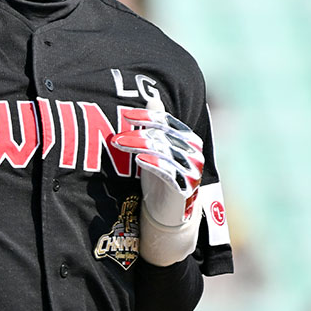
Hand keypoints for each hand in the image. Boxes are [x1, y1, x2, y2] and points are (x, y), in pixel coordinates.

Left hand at [110, 97, 203, 226]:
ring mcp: (191, 170)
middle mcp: (194, 152)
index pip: (167, 122)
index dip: (146, 117)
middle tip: (116, 138)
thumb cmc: (160, 177)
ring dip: (139, 146)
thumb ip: (156, 126)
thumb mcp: (157, 149)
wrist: (166, 211)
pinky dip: (153, 163)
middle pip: (163, 137)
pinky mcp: (185, 187)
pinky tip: (139, 159)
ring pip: (163, 152)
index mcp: (189, 139)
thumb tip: (153, 98)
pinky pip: (169, 171)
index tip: (125, 115)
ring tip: (120, 145)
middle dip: (137, 135)